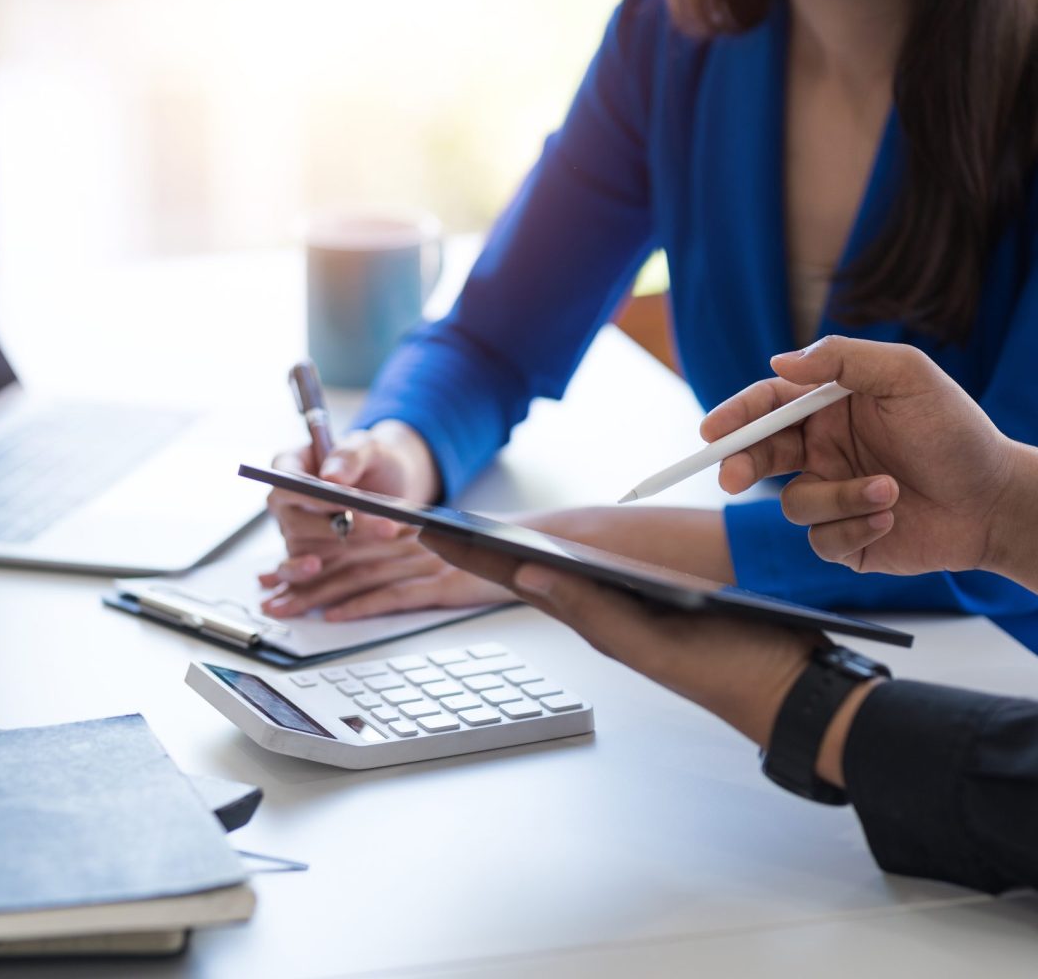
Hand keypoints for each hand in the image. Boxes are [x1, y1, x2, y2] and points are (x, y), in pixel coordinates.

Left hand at [259, 526, 514, 619]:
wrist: (536, 545)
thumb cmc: (492, 546)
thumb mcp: (445, 541)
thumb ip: (409, 548)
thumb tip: (372, 568)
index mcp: (404, 530)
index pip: (346, 542)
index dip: (307, 556)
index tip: (276, 570)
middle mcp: (407, 542)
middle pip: (343, 560)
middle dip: (299, 577)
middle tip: (265, 592)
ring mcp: (424, 563)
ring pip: (358, 578)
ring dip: (317, 595)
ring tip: (284, 608)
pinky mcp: (442, 586)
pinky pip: (393, 597)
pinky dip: (359, 606)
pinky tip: (332, 616)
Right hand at [262, 420, 457, 616]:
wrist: (396, 486)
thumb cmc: (377, 461)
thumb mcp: (371, 448)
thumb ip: (350, 455)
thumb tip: (330, 476)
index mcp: (290, 465)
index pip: (287, 480)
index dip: (314, 494)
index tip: (348, 499)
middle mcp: (285, 500)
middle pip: (295, 519)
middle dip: (338, 524)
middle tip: (382, 524)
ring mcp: (293, 530)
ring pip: (302, 546)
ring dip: (344, 545)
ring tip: (384, 535)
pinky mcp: (305, 554)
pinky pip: (294, 570)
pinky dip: (303, 572)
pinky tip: (317, 568)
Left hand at [421, 532, 819, 749]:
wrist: (787, 687)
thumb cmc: (728, 670)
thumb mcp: (652, 646)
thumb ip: (591, 611)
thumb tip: (528, 571)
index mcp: (595, 619)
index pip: (519, 579)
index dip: (471, 555)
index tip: (425, 529)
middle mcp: (602, 613)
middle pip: (527, 573)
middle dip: (477, 551)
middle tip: (432, 525)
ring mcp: (625, 608)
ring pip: (555, 573)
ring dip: (511, 552)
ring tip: (472, 534)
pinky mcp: (652, 601)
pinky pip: (592, 573)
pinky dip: (561, 555)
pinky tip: (551, 548)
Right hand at [701, 336, 1017, 575]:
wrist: (995, 501)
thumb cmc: (955, 433)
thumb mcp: (907, 375)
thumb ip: (843, 359)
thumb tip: (779, 360)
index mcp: (828, 409)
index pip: (768, 405)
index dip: (735, 416)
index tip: (713, 430)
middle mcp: (822, 450)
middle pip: (758, 455)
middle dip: (740, 464)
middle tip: (731, 476)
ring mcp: (831, 494)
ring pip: (794, 503)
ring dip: (838, 497)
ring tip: (889, 490)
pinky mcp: (844, 538)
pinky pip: (820, 540)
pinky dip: (854, 528)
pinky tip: (891, 517)